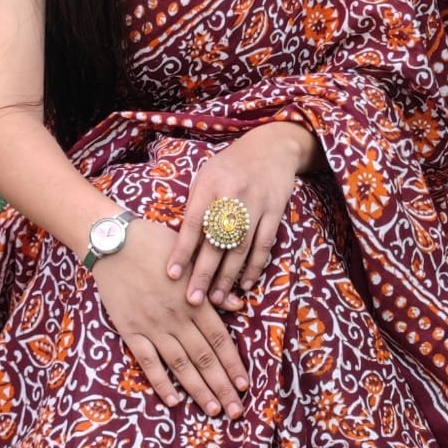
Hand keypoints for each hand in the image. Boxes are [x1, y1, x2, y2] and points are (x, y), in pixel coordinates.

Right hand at [94, 220, 248, 416]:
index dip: (233, 364)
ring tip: (214, 410)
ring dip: (199, 390)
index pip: (220, 339)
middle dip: (222, 387)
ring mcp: (152, 326)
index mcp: (194, 300)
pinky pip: (147, 362)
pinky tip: (173, 401)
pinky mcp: (130, 331)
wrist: (111, 242)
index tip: (244, 385)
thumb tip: (239, 306)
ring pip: (180, 365)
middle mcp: (176, 318)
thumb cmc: (155, 244)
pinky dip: (160, 383)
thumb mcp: (191, 259)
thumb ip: (213, 287)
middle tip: (236, 411)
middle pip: (204, 358)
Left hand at [167, 122, 323, 306]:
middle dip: (203, 273)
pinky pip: (264, 245)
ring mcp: (256, 204)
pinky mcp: (275, 212)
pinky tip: (245, 285)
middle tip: (194, 299)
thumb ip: (196, 205)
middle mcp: (232, 195)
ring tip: (217, 298)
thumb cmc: (231, 165)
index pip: (193, 223)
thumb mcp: (206, 176)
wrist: (272, 147)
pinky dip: (254, 267)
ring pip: (240, 248)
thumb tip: (183, 244)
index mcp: (210, 185)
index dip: (182, 251)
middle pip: (216, 242)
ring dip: (228, 277)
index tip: (172, 275)